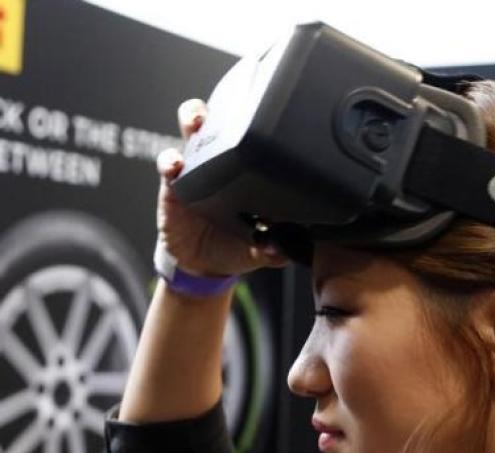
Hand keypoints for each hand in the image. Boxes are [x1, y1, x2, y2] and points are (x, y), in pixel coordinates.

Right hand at [155, 99, 288, 276]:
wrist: (207, 265)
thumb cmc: (238, 244)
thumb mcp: (262, 247)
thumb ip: (275, 247)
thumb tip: (286, 250)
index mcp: (248, 169)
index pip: (252, 134)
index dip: (255, 117)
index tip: (264, 107)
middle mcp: (222, 163)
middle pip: (219, 120)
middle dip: (222, 107)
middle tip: (229, 109)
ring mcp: (196, 170)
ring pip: (191, 133)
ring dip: (192, 120)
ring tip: (196, 123)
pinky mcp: (173, 186)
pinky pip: (168, 166)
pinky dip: (170, 162)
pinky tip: (175, 167)